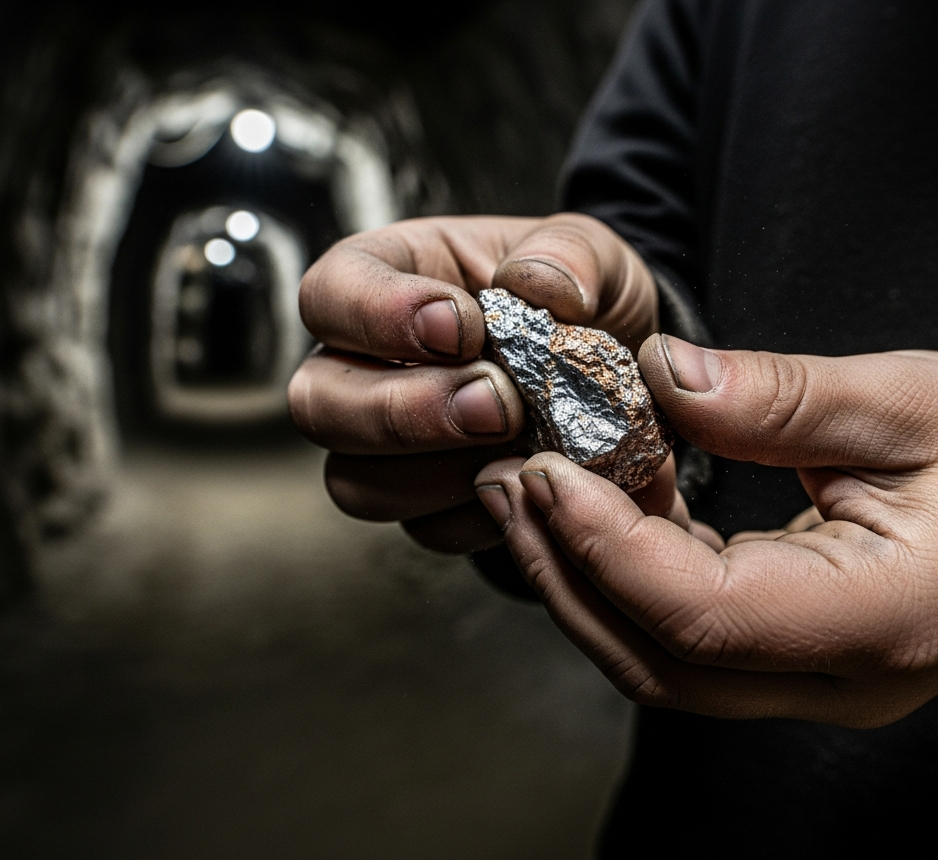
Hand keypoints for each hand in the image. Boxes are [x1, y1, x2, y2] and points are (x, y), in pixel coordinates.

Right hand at [287, 213, 669, 551]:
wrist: (621, 372)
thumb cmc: (585, 300)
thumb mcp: (592, 253)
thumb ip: (569, 253)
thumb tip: (536, 284)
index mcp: (389, 278)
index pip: (328, 294)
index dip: (378, 315)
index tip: (462, 329)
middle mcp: (365, 365)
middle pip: (316, 402)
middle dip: (404, 411)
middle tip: (498, 404)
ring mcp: (386, 444)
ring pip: (353, 480)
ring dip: (436, 473)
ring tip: (517, 443)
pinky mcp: (426, 503)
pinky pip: (422, 528)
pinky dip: (477, 515)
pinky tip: (526, 481)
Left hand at [474, 339, 937, 725]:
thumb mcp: (909, 399)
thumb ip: (781, 397)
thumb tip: (661, 378)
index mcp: (886, 621)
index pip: (706, 617)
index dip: (609, 548)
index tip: (546, 468)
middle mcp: (842, 678)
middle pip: (660, 664)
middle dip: (568, 572)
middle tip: (508, 480)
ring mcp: (814, 685)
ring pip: (659, 666)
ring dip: (582, 581)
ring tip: (528, 492)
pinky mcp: (791, 664)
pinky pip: (683, 642)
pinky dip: (625, 581)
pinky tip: (596, 509)